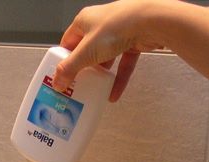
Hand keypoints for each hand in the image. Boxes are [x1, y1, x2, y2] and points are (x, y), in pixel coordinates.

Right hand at [53, 0, 168, 100]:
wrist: (151, 21)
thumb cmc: (117, 27)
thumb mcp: (86, 51)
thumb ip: (70, 68)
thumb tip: (57, 83)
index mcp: (84, 21)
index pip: (68, 42)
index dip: (63, 60)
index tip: (60, 76)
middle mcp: (100, 25)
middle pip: (86, 52)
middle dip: (82, 70)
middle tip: (76, 86)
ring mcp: (118, 33)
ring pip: (105, 59)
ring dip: (100, 76)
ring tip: (94, 91)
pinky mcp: (133, 42)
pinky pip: (122, 64)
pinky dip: (118, 79)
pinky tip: (113, 94)